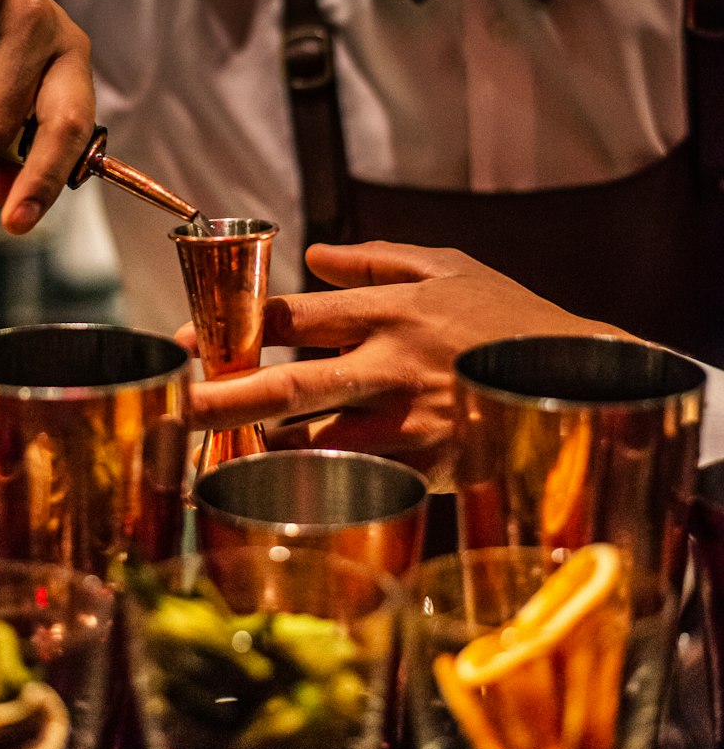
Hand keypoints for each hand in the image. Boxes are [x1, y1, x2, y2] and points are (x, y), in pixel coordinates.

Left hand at [185, 241, 632, 474]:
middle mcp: (389, 369)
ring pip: (309, 448)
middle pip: (286, 386)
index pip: (291, 318)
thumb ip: (375, 259)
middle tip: (168, 404)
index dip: (232, 327)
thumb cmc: (510, 319)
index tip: (185, 340)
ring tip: (202, 460)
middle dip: (218, 396)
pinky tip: (268, 494)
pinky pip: (351, 486)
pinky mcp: (424, 474)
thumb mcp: (450, 267)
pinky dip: (308, 490)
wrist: (580, 382)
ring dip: (254, 454)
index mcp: (390, 312)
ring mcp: (405, 428)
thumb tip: (311, 253)